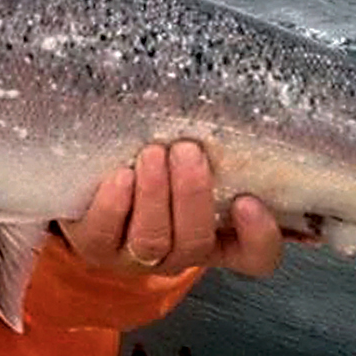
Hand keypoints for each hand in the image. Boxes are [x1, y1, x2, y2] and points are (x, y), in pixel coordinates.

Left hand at [59, 140, 282, 277]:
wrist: (96, 185)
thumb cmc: (159, 165)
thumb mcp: (192, 159)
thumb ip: (215, 146)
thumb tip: (227, 99)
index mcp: (218, 237)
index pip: (255, 256)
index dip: (259, 236)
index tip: (248, 200)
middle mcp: (180, 252)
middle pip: (196, 243)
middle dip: (192, 196)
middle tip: (188, 150)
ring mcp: (136, 256)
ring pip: (151, 241)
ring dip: (155, 195)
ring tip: (153, 154)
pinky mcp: (96, 246)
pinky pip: (104, 235)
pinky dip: (114, 205)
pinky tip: (121, 175)